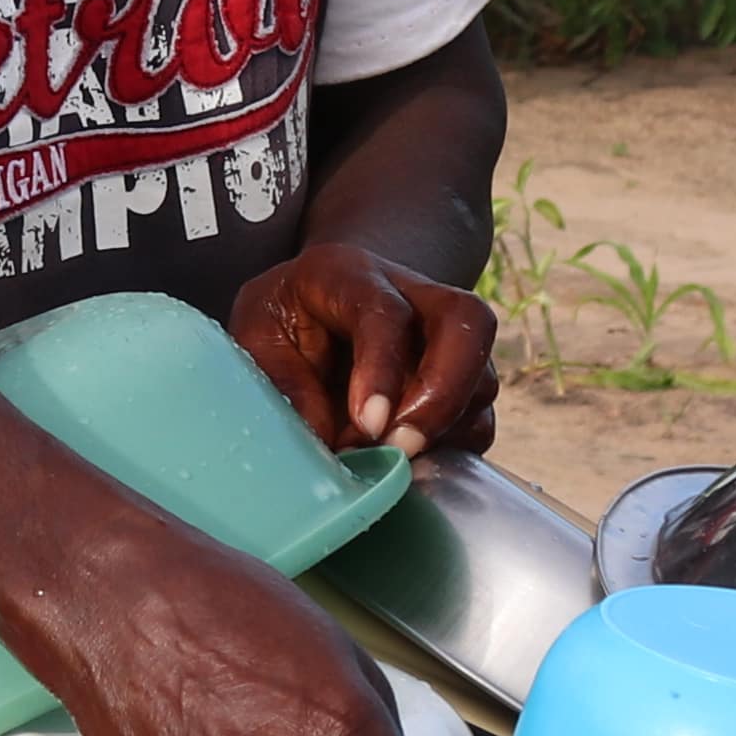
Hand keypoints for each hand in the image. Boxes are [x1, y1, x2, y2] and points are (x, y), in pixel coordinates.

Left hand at [228, 243, 499, 458]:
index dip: (383, 369)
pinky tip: (409, 462)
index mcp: (349, 273)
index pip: (385, 312)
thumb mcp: (255, 338)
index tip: (369, 425)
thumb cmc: (281, 321)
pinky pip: (479, 417)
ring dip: (443, 430)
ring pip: (480, 376)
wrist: (318, 308)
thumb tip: (326, 440)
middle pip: (466, 322)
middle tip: (402, 446)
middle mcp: (413, 294)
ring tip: (391, 460)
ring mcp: (444, 337)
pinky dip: (452, 447)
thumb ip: (283, 383)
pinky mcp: (459, 380)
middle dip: (443, 393)